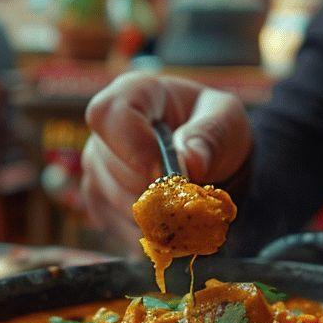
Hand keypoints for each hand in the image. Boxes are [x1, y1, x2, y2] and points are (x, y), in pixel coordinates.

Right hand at [81, 71, 251, 241]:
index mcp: (134, 93)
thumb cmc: (214, 127)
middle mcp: (106, 128)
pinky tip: (170, 220)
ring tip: (184, 206)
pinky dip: (146, 229)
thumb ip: (210, 135)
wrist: (209, 155)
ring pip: (112, 198)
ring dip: (153, 212)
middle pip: (111, 167)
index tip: (164, 175)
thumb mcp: (226, 120)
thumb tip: (190, 161)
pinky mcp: (98, 197)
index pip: (108, 115)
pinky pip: (113, 222)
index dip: (132, 148)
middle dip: (152, 189)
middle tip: (188, 195)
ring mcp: (96, 164)